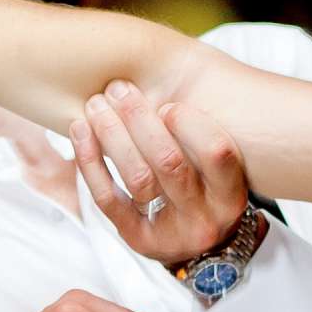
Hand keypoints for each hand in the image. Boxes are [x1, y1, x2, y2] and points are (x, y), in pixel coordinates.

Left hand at [71, 80, 256, 265]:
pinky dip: (91, 161)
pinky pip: (108, 198)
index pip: (217, 152)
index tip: (168, 104)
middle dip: (140, 118)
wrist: (198, 244)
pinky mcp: (137, 239)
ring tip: (96, 104)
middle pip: (170, 162)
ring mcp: (171, 234)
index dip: (189, 122)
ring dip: (112, 134)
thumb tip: (175, 67)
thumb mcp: (219, 165)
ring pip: (137, 178)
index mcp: (231, 195)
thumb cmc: (206, 186)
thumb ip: (203, 128)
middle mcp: (205, 218)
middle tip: (119, 88)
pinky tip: (80, 131)